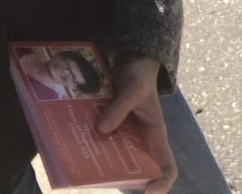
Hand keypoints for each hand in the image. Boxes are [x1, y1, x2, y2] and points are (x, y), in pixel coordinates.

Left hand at [96, 55, 176, 193]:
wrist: (128, 60)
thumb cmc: (140, 75)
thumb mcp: (134, 89)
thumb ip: (120, 108)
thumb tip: (101, 130)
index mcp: (155, 135)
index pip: (167, 166)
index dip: (162, 183)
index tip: (148, 192)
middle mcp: (139, 140)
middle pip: (136, 171)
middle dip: (123, 180)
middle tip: (104, 180)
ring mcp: (123, 135)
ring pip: (114, 158)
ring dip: (101, 163)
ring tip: (84, 166)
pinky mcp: (109, 126)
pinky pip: (100, 141)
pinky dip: (90, 144)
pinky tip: (74, 144)